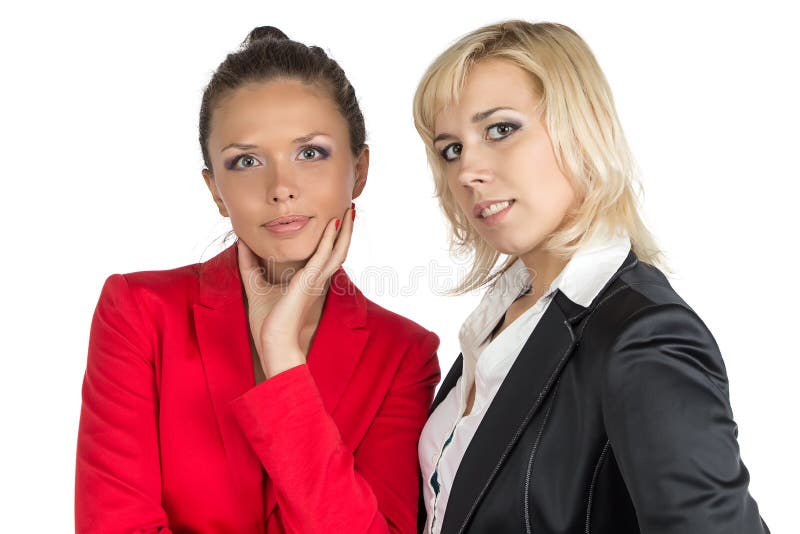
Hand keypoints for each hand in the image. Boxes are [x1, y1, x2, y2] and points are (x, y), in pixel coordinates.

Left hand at [238, 205, 354, 378]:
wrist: (273, 344)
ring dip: (345, 230)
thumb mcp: (255, 286)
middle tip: (349, 209)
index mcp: (309, 282)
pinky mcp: (310, 281)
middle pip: (337, 250)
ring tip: (350, 211)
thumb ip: (249, 264)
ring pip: (338, 250)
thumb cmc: (268, 324)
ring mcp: (316, 280)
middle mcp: (317, 280)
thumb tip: (241, 244)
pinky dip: (330, 239)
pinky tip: (333, 223)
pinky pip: (324, 256)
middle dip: (345, 230)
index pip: (325, 256)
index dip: (332, 238)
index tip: (334, 220)